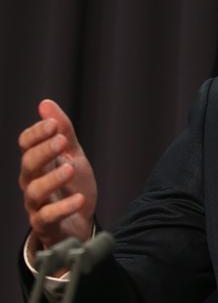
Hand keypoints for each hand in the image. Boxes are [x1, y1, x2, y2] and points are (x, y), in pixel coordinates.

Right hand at [18, 100, 97, 249]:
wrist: (81, 222)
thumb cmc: (73, 186)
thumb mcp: (73, 155)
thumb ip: (63, 132)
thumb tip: (45, 103)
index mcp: (38, 163)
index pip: (26, 144)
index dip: (37, 133)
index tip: (53, 124)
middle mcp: (32, 182)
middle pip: (28, 164)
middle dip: (44, 151)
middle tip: (62, 141)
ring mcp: (37, 204)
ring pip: (35, 191)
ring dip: (52, 178)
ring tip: (71, 168)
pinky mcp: (46, 225)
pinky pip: (47, 217)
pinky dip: (63, 207)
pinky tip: (79, 199)